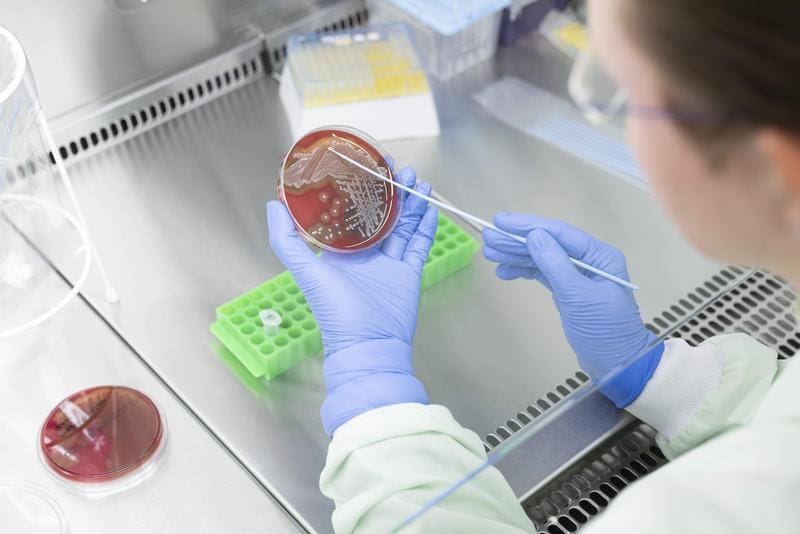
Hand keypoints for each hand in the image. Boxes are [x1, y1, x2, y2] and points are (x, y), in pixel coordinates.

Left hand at [267, 167, 437, 434]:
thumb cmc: (335, 312)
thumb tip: (272, 204)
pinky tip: (430, 207)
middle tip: (400, 169)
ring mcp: (389, 263)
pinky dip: (426, 225)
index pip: (352, 211)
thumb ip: (286, 240)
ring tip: (419, 181)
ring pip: (403, 225)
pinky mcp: (409, 273)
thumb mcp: (306, 271)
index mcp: (341, 251)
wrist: (368, 344)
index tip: (368, 167)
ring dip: (412, 203)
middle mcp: (365, 254)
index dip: (361, 188)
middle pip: (382, 214)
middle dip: (392, 191)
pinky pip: (419, 244)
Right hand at [482, 213, 662, 407]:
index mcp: (599, 255)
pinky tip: (505, 271)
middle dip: (516, 241)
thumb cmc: (604, 330)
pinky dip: (523, 271)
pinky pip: (542, 273)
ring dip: (516, 255)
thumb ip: (555, 264)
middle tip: (488, 238)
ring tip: (490, 253)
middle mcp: (588, 260)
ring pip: (541, 258)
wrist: (617, 365)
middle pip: (547, 243)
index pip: (559, 233)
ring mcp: (577, 276)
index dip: (528, 226)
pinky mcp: (567, 291)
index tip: (501, 222)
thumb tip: (534, 236)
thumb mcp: (578, 296)